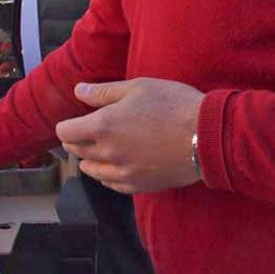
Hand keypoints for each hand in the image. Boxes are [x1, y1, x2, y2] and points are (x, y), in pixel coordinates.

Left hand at [55, 78, 205, 193]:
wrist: (209, 136)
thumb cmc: (173, 105)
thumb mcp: (137, 87)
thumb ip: (103, 92)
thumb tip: (78, 91)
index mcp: (102, 126)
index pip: (66, 132)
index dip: (68, 124)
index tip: (77, 120)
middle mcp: (108, 153)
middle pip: (76, 151)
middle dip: (77, 140)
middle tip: (88, 131)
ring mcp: (123, 172)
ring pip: (91, 171)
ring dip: (90, 159)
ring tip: (101, 148)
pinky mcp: (140, 186)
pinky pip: (112, 185)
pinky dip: (108, 175)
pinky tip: (116, 165)